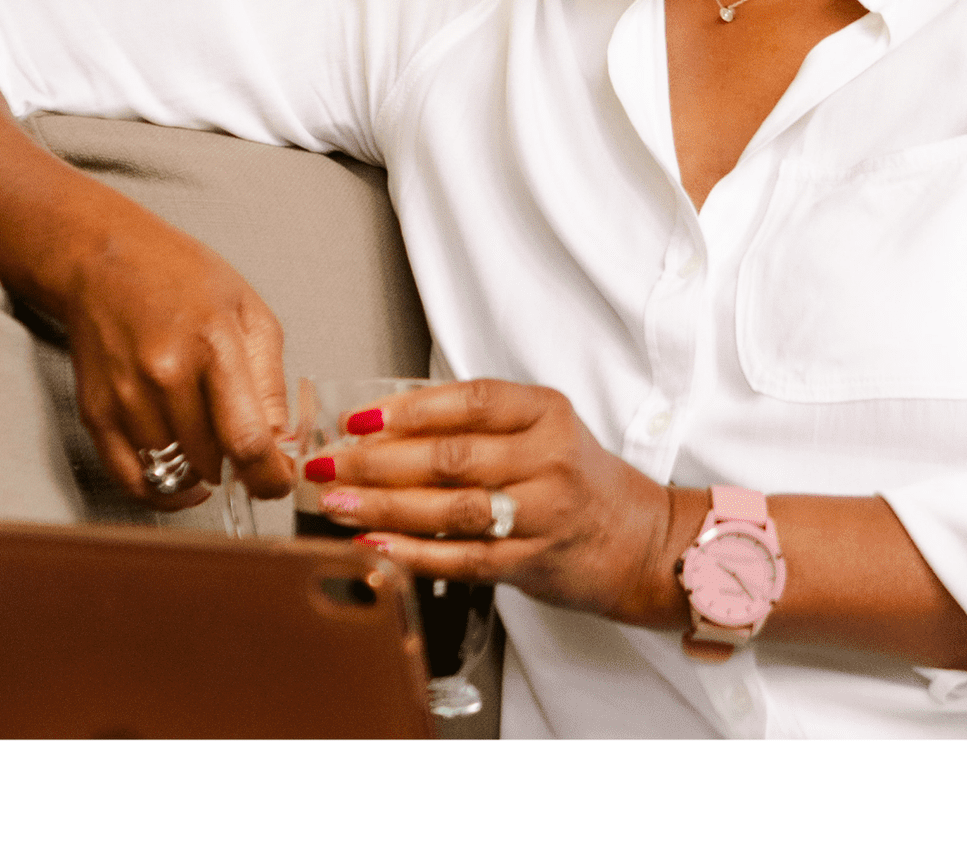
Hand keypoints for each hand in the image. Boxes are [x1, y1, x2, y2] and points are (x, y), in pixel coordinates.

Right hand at [37, 194, 295, 511]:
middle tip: (242, 444)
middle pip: (212, 461)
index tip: (278, 482)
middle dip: (237, 465)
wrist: (101, 259)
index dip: (269, 476)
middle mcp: (165, 374)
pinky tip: (178, 469)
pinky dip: (161, 487)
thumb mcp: (249, 311)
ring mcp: (125, 396)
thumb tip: (279, 443)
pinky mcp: (96, 413)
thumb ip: (269, 381)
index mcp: (213, 344)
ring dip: (199, 470)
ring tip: (206, 436)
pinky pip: (132, 478)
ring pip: (175, 472)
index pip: (246, 438)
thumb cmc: (180, 276)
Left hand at [302, 380, 688, 629]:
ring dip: (383, 506)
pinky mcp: (530, 563)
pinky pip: (460, 558)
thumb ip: (478, 425)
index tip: (357, 418)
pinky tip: (373, 543)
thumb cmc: (578, 481)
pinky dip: (410, 551)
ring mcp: (542, 515)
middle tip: (328, 462)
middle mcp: (549, 460)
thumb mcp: (543, 432)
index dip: (408, 409)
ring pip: (450, 508)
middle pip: (451, 457)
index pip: (470, 402)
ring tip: (336, 502)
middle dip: (377, 461)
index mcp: (548, 414)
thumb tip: (383, 427)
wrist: (639, 541)